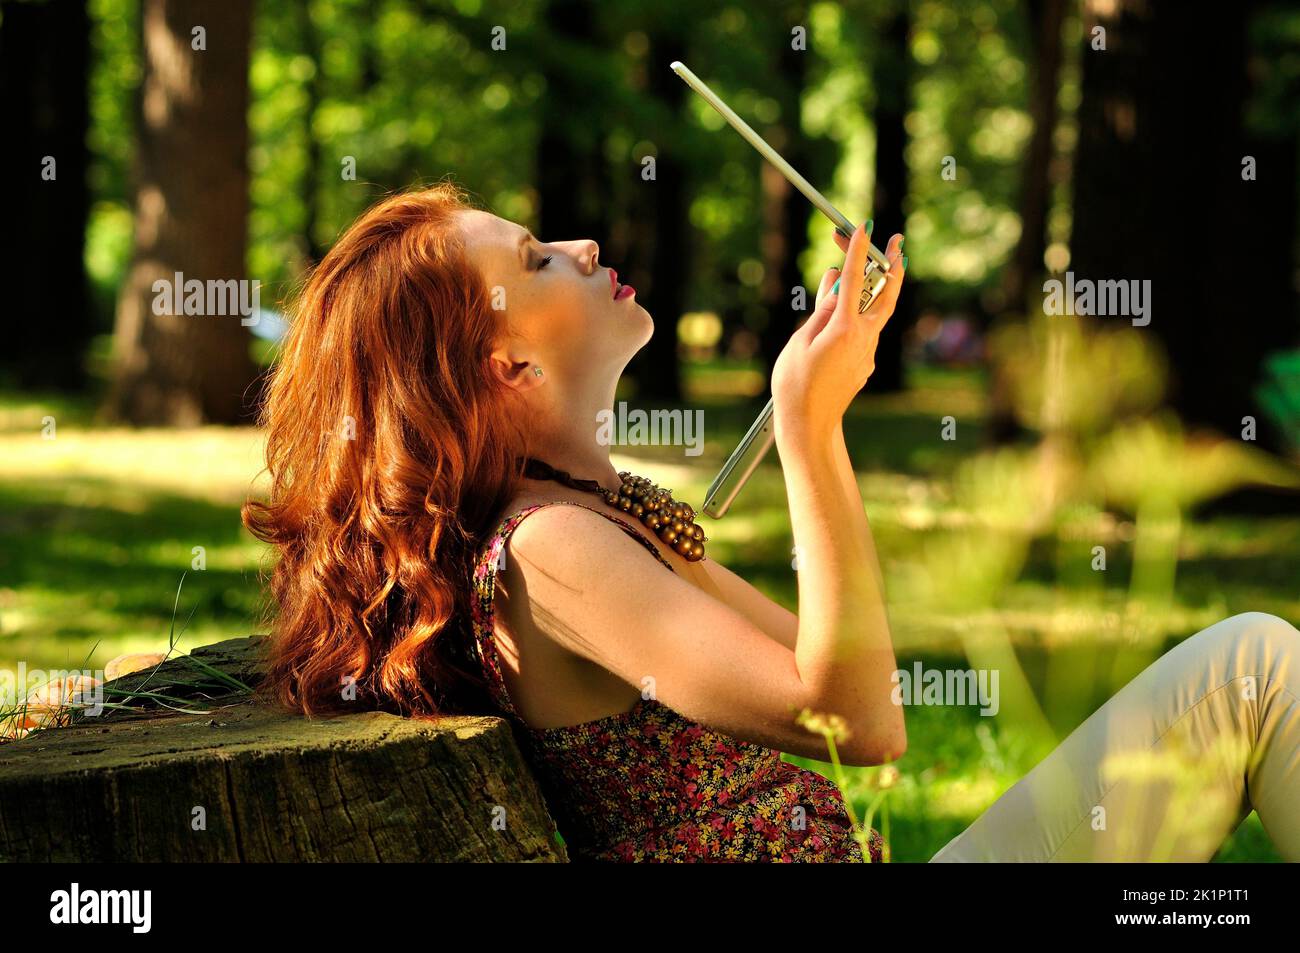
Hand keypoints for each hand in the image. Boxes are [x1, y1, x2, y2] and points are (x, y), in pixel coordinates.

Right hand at [771, 223, 905, 442]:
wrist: (808, 425)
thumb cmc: (795, 385)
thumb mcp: (801, 341)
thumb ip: (822, 311)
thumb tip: (838, 285)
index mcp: (846, 329)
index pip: (856, 280)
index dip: (860, 250)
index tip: (866, 226)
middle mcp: (864, 339)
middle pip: (886, 294)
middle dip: (892, 264)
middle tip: (898, 241)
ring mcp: (867, 353)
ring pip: (875, 313)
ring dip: (872, 290)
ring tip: (860, 270)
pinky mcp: (863, 365)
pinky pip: (863, 332)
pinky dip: (856, 316)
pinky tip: (840, 314)